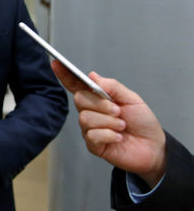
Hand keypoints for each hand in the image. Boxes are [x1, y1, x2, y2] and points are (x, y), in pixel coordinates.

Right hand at [51, 60, 166, 186]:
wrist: (153, 147)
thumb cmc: (143, 123)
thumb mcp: (132, 99)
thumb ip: (112, 86)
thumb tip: (92, 75)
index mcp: (98, 99)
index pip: (76, 85)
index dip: (65, 74)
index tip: (56, 63)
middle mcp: (90, 112)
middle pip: (79, 99)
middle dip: (101, 104)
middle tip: (118, 111)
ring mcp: (90, 128)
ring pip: (86, 118)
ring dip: (109, 122)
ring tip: (121, 126)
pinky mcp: (93, 145)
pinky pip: (92, 135)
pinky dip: (109, 135)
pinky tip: (118, 137)